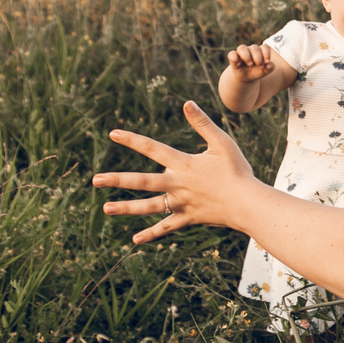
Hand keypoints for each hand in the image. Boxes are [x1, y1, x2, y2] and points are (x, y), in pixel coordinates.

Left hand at [93, 102, 260, 244]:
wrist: (247, 203)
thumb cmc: (237, 171)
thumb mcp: (221, 143)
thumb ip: (202, 123)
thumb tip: (186, 103)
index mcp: (183, 164)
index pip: (152, 148)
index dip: (132, 140)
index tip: (113, 134)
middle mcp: (177, 185)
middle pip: (142, 182)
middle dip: (118, 180)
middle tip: (95, 181)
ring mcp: (181, 204)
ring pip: (148, 207)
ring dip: (126, 208)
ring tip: (106, 209)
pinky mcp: (188, 219)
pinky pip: (166, 227)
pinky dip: (151, 233)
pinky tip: (135, 239)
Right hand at [226, 43, 278, 80]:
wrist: (247, 78)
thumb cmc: (257, 71)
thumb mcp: (265, 71)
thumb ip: (270, 67)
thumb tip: (269, 65)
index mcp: (260, 51)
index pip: (264, 47)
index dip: (267, 53)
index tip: (267, 62)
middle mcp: (250, 49)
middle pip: (254, 48)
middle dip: (258, 58)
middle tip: (259, 66)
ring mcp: (241, 53)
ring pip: (242, 48)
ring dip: (246, 56)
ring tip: (250, 64)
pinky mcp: (233, 57)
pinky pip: (231, 54)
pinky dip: (235, 57)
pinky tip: (239, 64)